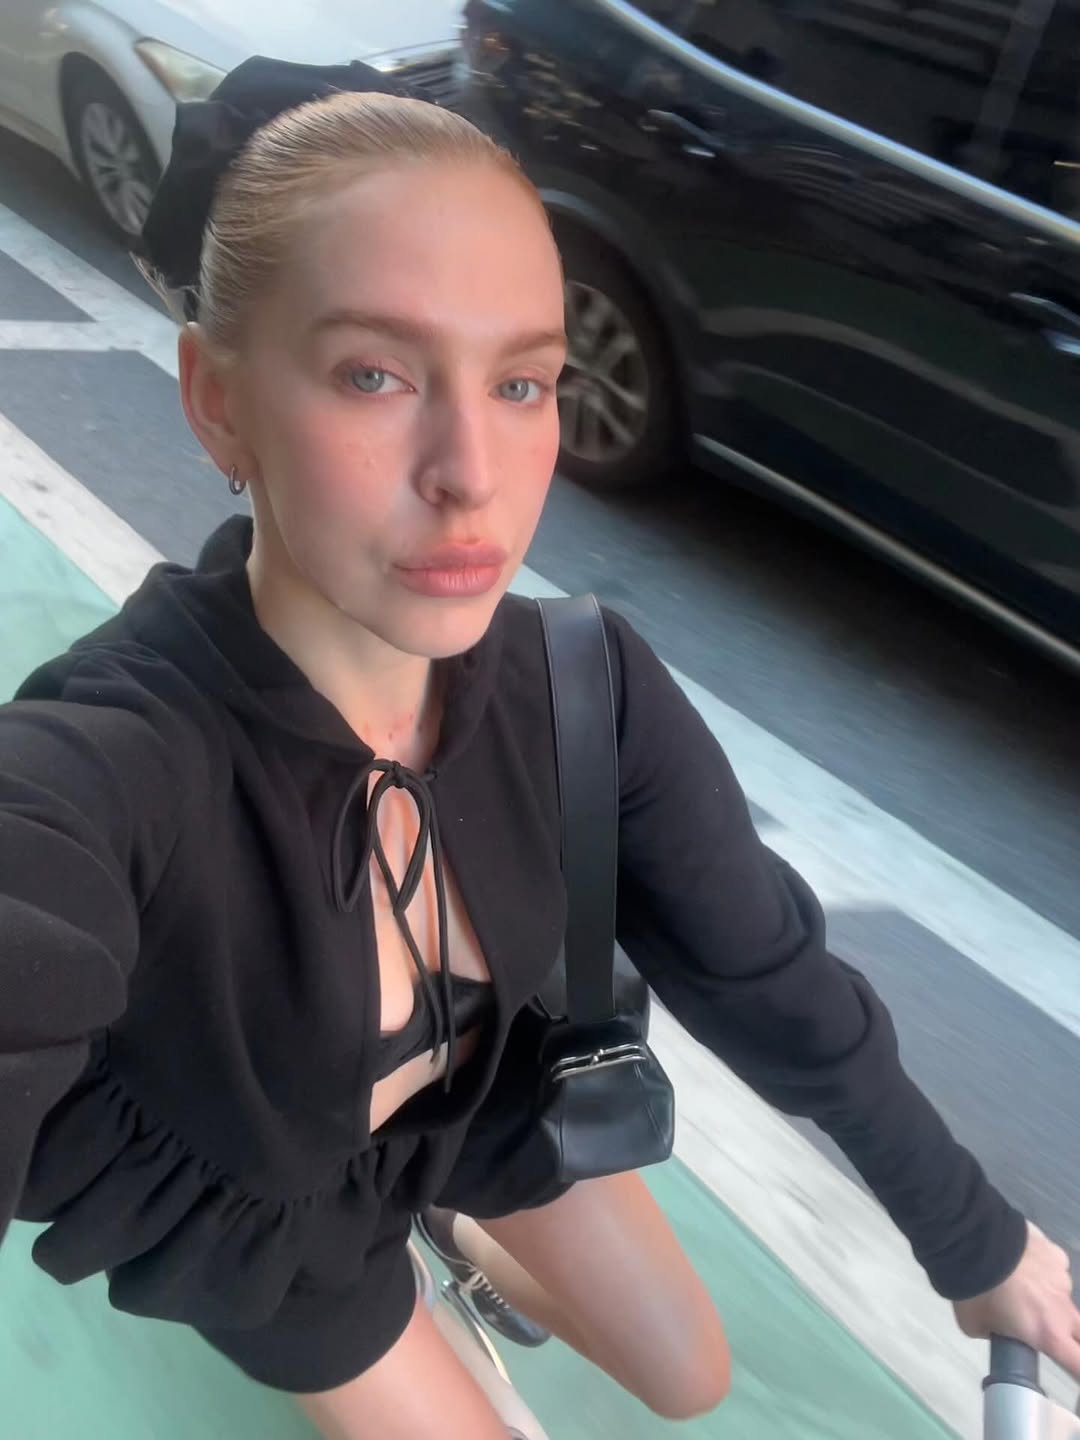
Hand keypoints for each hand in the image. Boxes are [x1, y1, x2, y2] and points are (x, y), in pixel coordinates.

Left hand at [954, 1221, 1079, 1378]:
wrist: (972, 1242)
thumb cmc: (974, 1291)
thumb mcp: (975, 1326)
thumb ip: (996, 1333)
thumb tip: (997, 1326)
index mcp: (1048, 1334)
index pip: (1079, 1365)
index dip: (1078, 1370)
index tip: (1073, 1369)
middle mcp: (1063, 1309)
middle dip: (1070, 1338)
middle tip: (1048, 1332)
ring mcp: (1063, 1278)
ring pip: (1062, 1297)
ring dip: (1047, 1298)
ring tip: (1018, 1287)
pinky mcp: (1056, 1253)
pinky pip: (1054, 1269)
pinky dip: (1042, 1270)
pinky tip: (1020, 1262)